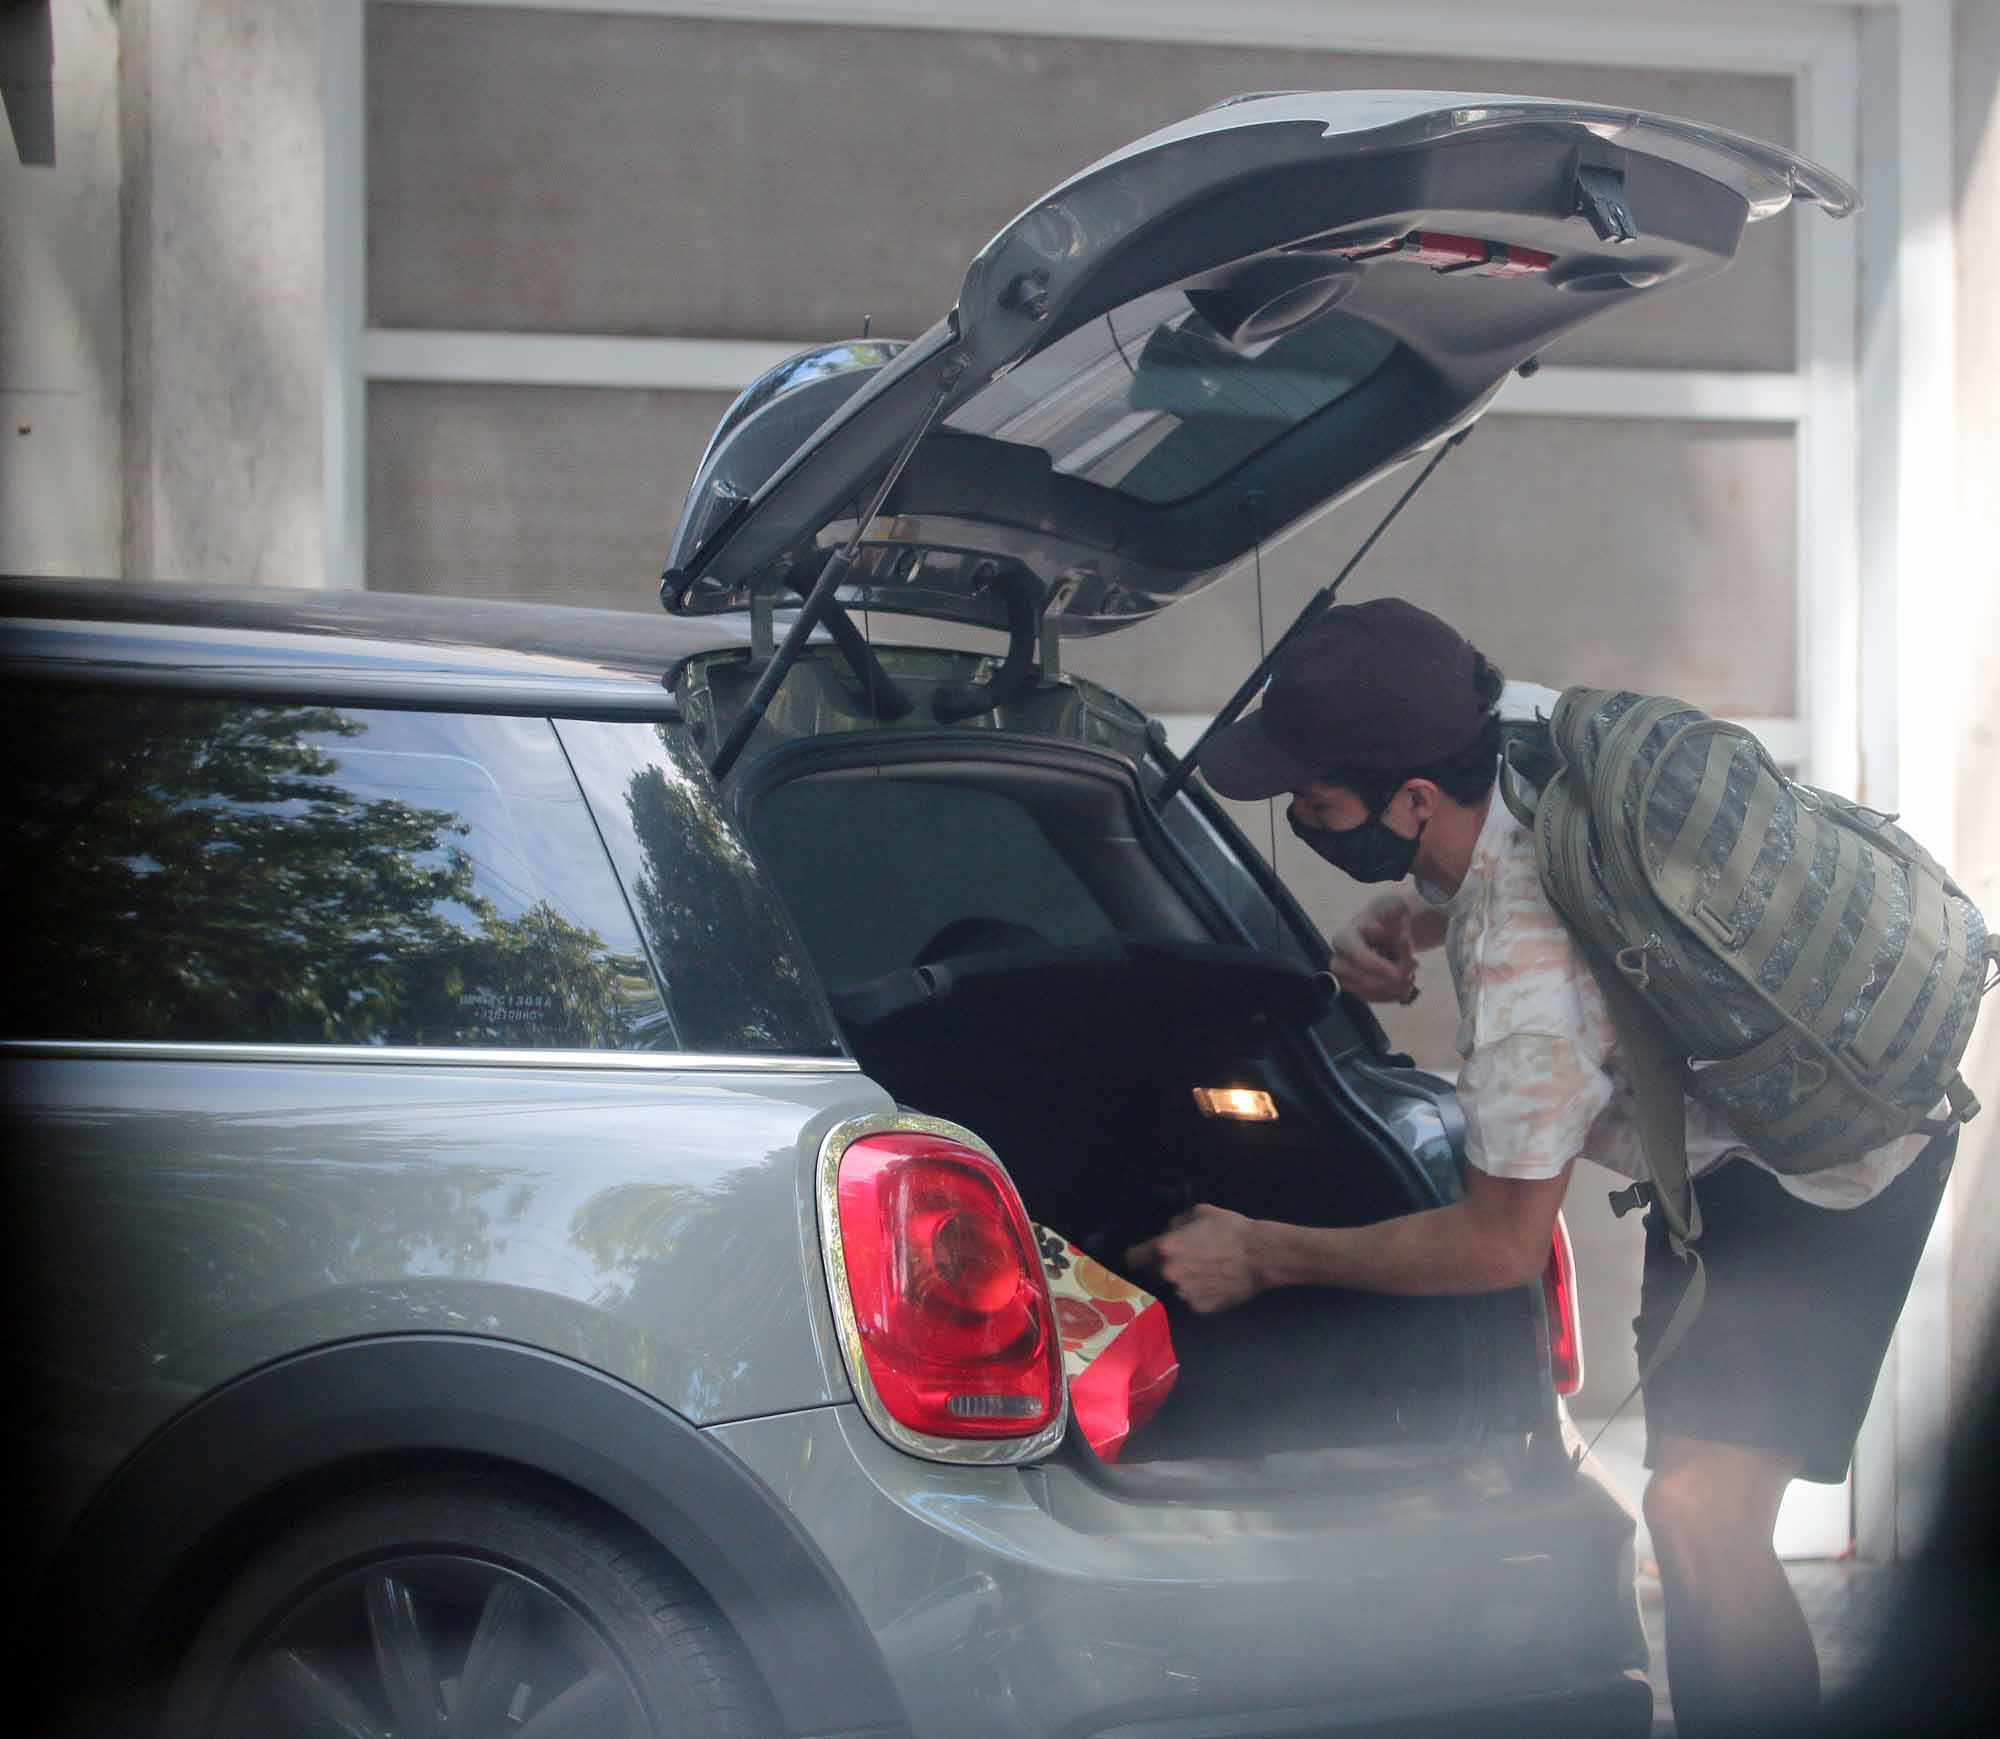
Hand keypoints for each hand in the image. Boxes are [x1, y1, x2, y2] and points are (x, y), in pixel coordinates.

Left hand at [1125, 1204, 1265, 1313]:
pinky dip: (1199, 1293)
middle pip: (1154, 1275)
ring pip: (1174, 1288)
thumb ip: (1177, 1224)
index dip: (1137, 1256)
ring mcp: (1184, 1294)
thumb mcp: (1199, 1213)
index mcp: (1164, 1249)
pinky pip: (1192, 1300)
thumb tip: (1170, 1233)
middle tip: (1186, 1260)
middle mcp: (1169, 1274)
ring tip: (1206, 1271)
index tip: (1143, 1256)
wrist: (1260, 1256)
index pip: (1133, 1259)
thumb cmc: (1230, 1230)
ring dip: (1183, 1281)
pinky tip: (1215, 1283)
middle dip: (1164, 1268)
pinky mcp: (1199, 1308)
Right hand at [1332, 898, 1418, 1003]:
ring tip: (1412, 973)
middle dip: (1391, 979)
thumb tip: (1397, 909)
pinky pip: (1377, 999)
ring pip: (1372, 992)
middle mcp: (1339, 961)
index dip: (1378, 966)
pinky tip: (1408, 982)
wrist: (1385, 931)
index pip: (1357, 956)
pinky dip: (1395, 993)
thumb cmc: (1387, 917)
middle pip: (1363, 980)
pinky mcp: (1357, 990)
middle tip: (1412, 969)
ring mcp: (1346, 978)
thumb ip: (1395, 911)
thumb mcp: (1393, 907)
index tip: (1400, 972)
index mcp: (1343, 938)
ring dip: (1396, 986)